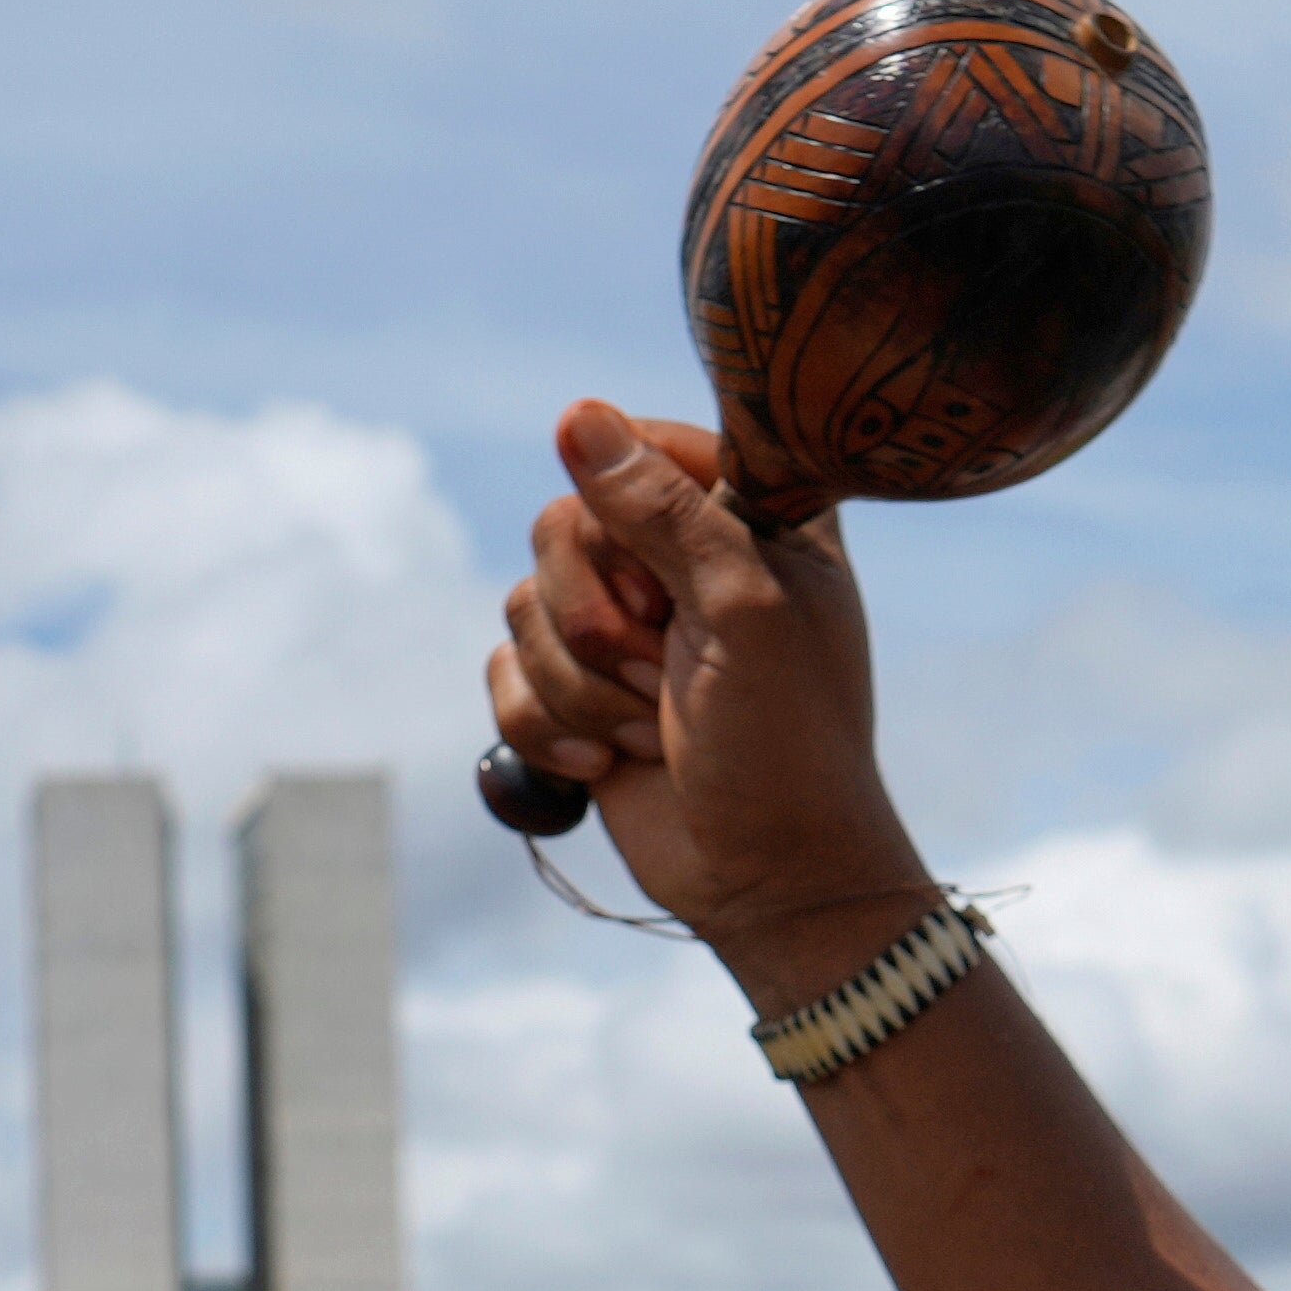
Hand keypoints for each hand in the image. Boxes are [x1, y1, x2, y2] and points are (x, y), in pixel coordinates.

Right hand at [484, 401, 937, 1002]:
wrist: (767, 876)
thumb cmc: (786, 741)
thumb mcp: (742, 607)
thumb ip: (662, 508)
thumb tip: (575, 414)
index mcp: (744, 515)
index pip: (639, 447)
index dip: (629, 515)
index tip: (671, 584)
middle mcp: (676, 558)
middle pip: (560, 528)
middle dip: (597, 621)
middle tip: (662, 669)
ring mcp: (621, 627)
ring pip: (523, 606)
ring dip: (580, 687)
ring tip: (652, 729)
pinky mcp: (573, 692)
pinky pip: (504, 673)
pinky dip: (545, 726)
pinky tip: (609, 762)